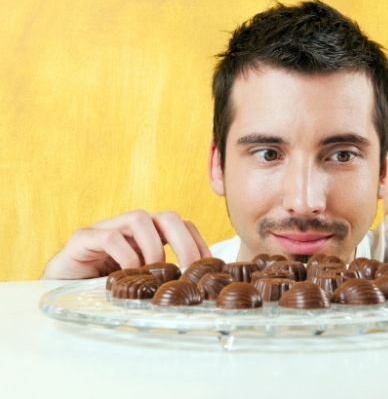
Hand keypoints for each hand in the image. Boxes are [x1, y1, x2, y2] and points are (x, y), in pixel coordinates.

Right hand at [42, 210, 210, 278]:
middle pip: (167, 217)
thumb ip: (163, 278)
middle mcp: (131, 226)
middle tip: (188, 271)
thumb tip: (198, 289)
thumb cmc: (105, 285)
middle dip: (185, 243)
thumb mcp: (141, 281)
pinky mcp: (84, 238)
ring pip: (140, 219)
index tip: (207, 268)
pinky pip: (110, 237)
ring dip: (153, 248)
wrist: (61, 288)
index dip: (197, 244)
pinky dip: (125, 255)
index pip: (182, 226)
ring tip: (152, 274)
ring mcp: (107, 227)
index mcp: (149, 234)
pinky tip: (126, 275)